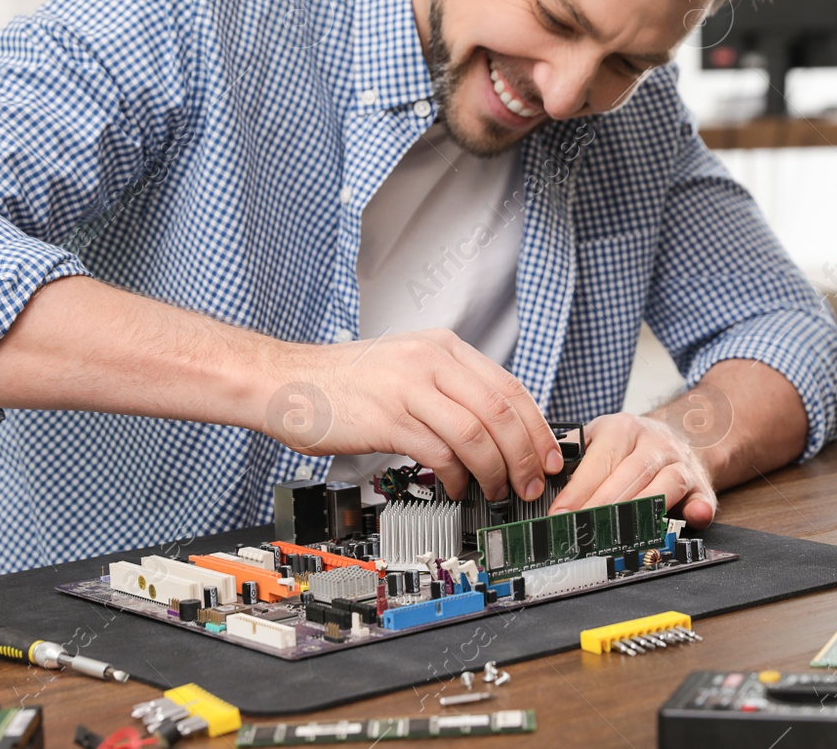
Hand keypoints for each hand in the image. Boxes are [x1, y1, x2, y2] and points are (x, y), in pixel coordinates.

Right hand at [258, 328, 562, 501]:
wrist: (288, 383)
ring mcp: (410, 387)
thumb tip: (497, 428)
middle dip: (525, 454)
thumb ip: (449, 387)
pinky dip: (459, 477)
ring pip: (477, 434)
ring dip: (496, 471)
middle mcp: (431, 361)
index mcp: (442, 346)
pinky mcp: (389, 419)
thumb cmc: (346, 383)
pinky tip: (458, 488)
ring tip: (499, 491)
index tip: (548, 455)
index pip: (509, 386)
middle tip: (531, 482)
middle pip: (501, 411)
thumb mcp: (407, 367)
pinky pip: (442, 453)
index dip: (536, 427)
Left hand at [546, 412, 718, 527]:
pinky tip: (694, 517)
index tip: (561, 514)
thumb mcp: (601, 438)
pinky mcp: (701, 483)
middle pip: (631, 474)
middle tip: (582, 530)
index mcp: (623, 428)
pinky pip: (703, 496)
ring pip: (665, 484)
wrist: (680, 434)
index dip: (579, 490)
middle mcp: (655, 442)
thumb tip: (546, 480)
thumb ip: (577, 458)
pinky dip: (700, 508)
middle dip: (604, 506)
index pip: (600, 461)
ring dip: (642, 511)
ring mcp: (681, 462)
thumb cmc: (630, 446)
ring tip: (619, 534)